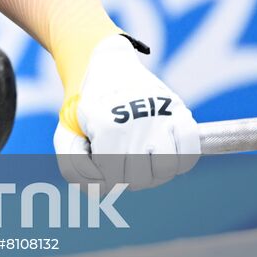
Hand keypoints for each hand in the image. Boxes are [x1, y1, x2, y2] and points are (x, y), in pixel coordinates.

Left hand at [53, 35, 199, 190]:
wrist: (105, 66)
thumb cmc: (87, 106)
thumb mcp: (67, 130)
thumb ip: (73, 165)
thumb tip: (100, 190)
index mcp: (105, 124)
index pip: (111, 177)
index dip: (105, 179)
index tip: (102, 165)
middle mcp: (135, 120)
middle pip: (138, 178)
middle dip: (127, 177)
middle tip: (122, 165)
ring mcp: (159, 115)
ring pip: (165, 169)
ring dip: (153, 173)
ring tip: (143, 162)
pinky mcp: (178, 111)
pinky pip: (190, 151)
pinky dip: (181, 160)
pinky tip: (166, 155)